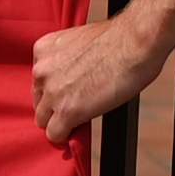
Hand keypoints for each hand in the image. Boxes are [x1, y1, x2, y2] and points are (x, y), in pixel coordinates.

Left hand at [30, 9, 171, 145]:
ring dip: (60, 122)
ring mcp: (52, 92)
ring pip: (43, 120)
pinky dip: (66, 137)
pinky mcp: (67, 111)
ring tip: (80, 119)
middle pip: (39, 101)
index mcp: (44, 50)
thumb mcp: (80, 42)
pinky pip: (54, 135)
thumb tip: (73, 76)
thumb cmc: (119, 39)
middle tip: (77, 107)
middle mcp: (42, 71)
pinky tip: (78, 131)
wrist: (135, 43)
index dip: (55, 91)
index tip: (67, 95)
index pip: (39, 81)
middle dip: (55, 107)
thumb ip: (68, 60)